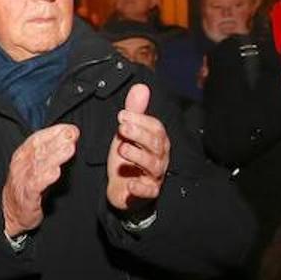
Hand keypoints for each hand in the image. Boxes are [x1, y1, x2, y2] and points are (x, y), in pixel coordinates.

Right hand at [1, 124, 78, 237]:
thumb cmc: (27, 186)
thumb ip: (51, 151)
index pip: (37, 139)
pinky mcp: (27, 196)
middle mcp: (21, 165)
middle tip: (72, 134)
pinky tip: (55, 172)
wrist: (11, 212)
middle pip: (39, 149)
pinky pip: (35, 185)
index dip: (54, 132)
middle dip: (57, 140)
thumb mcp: (36, 165)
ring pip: (39, 165)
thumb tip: (70, 137)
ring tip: (69, 149)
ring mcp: (22, 180)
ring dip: (55, 156)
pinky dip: (45, 178)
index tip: (71, 128)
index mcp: (23, 155)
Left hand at [106, 83, 169, 211]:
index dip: (140, 120)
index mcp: (157, 141)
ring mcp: (154, 176)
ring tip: (121, 148)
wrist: (123, 188)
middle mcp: (159, 157)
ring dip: (138, 156)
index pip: (156, 128)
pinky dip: (141, 188)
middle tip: (121, 127)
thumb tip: (141, 86)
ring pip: (153, 165)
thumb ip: (134, 111)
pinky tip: (131, 183)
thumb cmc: (129, 157)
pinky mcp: (146, 193)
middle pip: (156, 144)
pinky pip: (148, 191)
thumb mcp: (128, 132)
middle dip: (139, 134)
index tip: (121, 115)